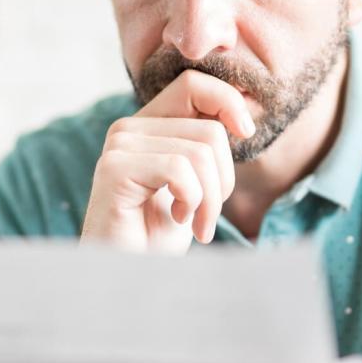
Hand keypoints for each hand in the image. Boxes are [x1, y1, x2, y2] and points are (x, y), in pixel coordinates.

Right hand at [80, 70, 255, 253]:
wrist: (128, 278)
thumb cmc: (158, 238)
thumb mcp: (194, 185)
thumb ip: (206, 147)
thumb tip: (242, 120)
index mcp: (148, 125)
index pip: (195, 84)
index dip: (229, 101)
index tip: (246, 133)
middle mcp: (128, 128)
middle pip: (209, 129)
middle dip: (224, 180)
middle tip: (207, 216)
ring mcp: (119, 146)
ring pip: (200, 152)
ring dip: (210, 199)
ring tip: (196, 224)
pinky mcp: (115, 168)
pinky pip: (180, 169)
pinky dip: (192, 201)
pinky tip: (177, 220)